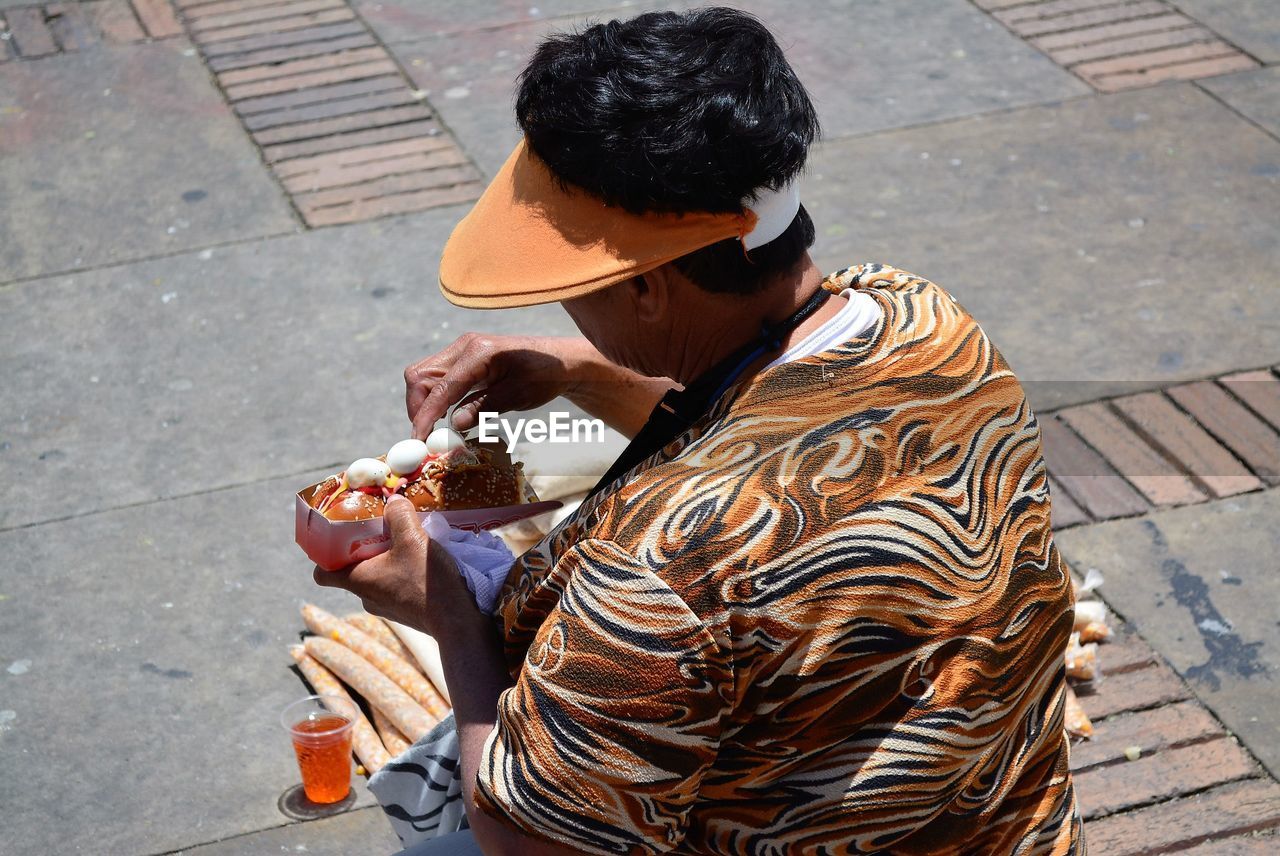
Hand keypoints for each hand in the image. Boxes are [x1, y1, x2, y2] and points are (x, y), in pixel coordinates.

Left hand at [312, 496, 480, 637]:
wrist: (457, 621)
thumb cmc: (426, 581)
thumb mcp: (413, 538)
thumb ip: (399, 514)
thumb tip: (393, 501)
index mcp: (358, 580)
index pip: (322, 573)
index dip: (325, 555)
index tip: (337, 538)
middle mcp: (367, 598)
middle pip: (353, 570)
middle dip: (365, 549)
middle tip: (381, 530)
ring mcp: (387, 608)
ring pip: (378, 578)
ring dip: (388, 561)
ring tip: (408, 543)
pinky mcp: (407, 612)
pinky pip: (397, 587)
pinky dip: (405, 573)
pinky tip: (423, 562)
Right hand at [404, 334, 590, 439]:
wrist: (559, 361)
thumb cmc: (544, 376)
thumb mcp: (518, 395)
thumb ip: (484, 407)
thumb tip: (454, 425)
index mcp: (478, 352)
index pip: (440, 386)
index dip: (426, 415)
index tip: (419, 439)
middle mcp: (464, 346)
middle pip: (420, 375)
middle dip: (417, 407)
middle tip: (425, 437)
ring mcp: (462, 350)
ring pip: (423, 375)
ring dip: (423, 402)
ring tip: (432, 430)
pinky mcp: (463, 359)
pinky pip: (437, 376)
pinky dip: (433, 397)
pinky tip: (443, 416)